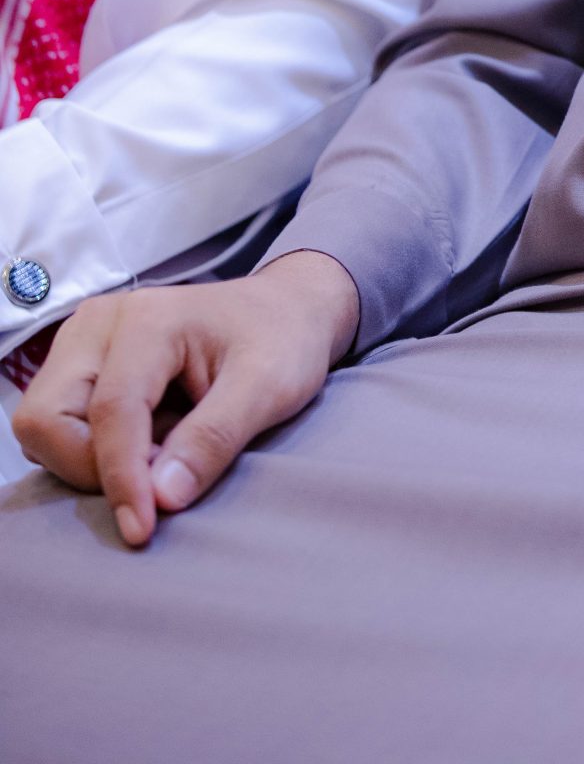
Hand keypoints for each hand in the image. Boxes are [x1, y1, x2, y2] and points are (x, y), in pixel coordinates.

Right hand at [12, 249, 359, 548]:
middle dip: (88, 467)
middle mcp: (100, 322)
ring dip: (86, 461)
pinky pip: (55, 425)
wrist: (284, 310)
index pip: (111, 410)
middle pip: (47, 418)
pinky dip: (88, 451)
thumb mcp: (269, 387)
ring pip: (42, 425)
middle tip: (153, 480)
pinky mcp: (80, 362)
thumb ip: (215, 437)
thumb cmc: (281, 340)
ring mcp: (83, 340)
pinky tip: (144, 446)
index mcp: (149, 318)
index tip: (143, 529)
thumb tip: (162, 497)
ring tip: (156, 457)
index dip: (121, 477)